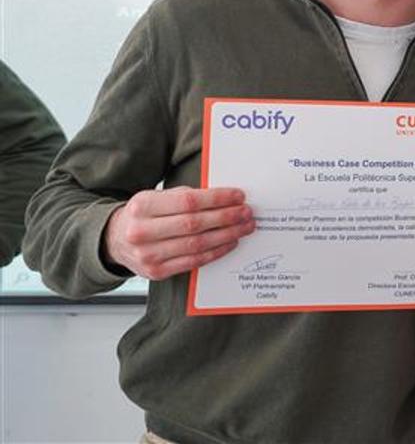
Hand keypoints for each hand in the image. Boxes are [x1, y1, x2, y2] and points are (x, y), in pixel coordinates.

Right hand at [102, 186, 254, 279]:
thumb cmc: (142, 215)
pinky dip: (216, 252)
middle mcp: (142, 232)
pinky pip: (193, 262)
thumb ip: (184, 197)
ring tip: (244, 227)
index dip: (217, 199)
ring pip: (197, 245)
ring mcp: (148, 255)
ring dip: (227, 235)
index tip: (238, 196)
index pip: (188, 202)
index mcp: (142, 207)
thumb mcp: (155, 197)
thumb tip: (223, 197)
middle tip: (247, 212)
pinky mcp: (156, 272)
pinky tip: (230, 242)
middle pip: (194, 224)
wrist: (113, 240)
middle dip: (226, 217)